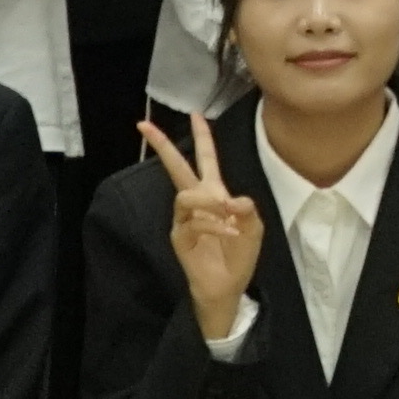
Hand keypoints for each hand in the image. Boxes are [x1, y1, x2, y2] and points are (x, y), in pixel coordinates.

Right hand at [138, 115, 262, 341]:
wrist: (229, 284)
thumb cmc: (240, 254)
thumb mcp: (254, 227)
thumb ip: (247, 210)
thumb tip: (232, 199)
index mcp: (215, 193)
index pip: (206, 160)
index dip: (203, 138)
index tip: (196, 114)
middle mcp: (197, 202)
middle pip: (176, 168)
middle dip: (162, 146)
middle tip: (144, 125)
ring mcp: (184, 218)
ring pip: (186, 195)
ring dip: (209, 202)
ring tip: (227, 215)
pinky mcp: (179, 236)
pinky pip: (192, 221)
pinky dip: (212, 224)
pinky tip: (227, 233)